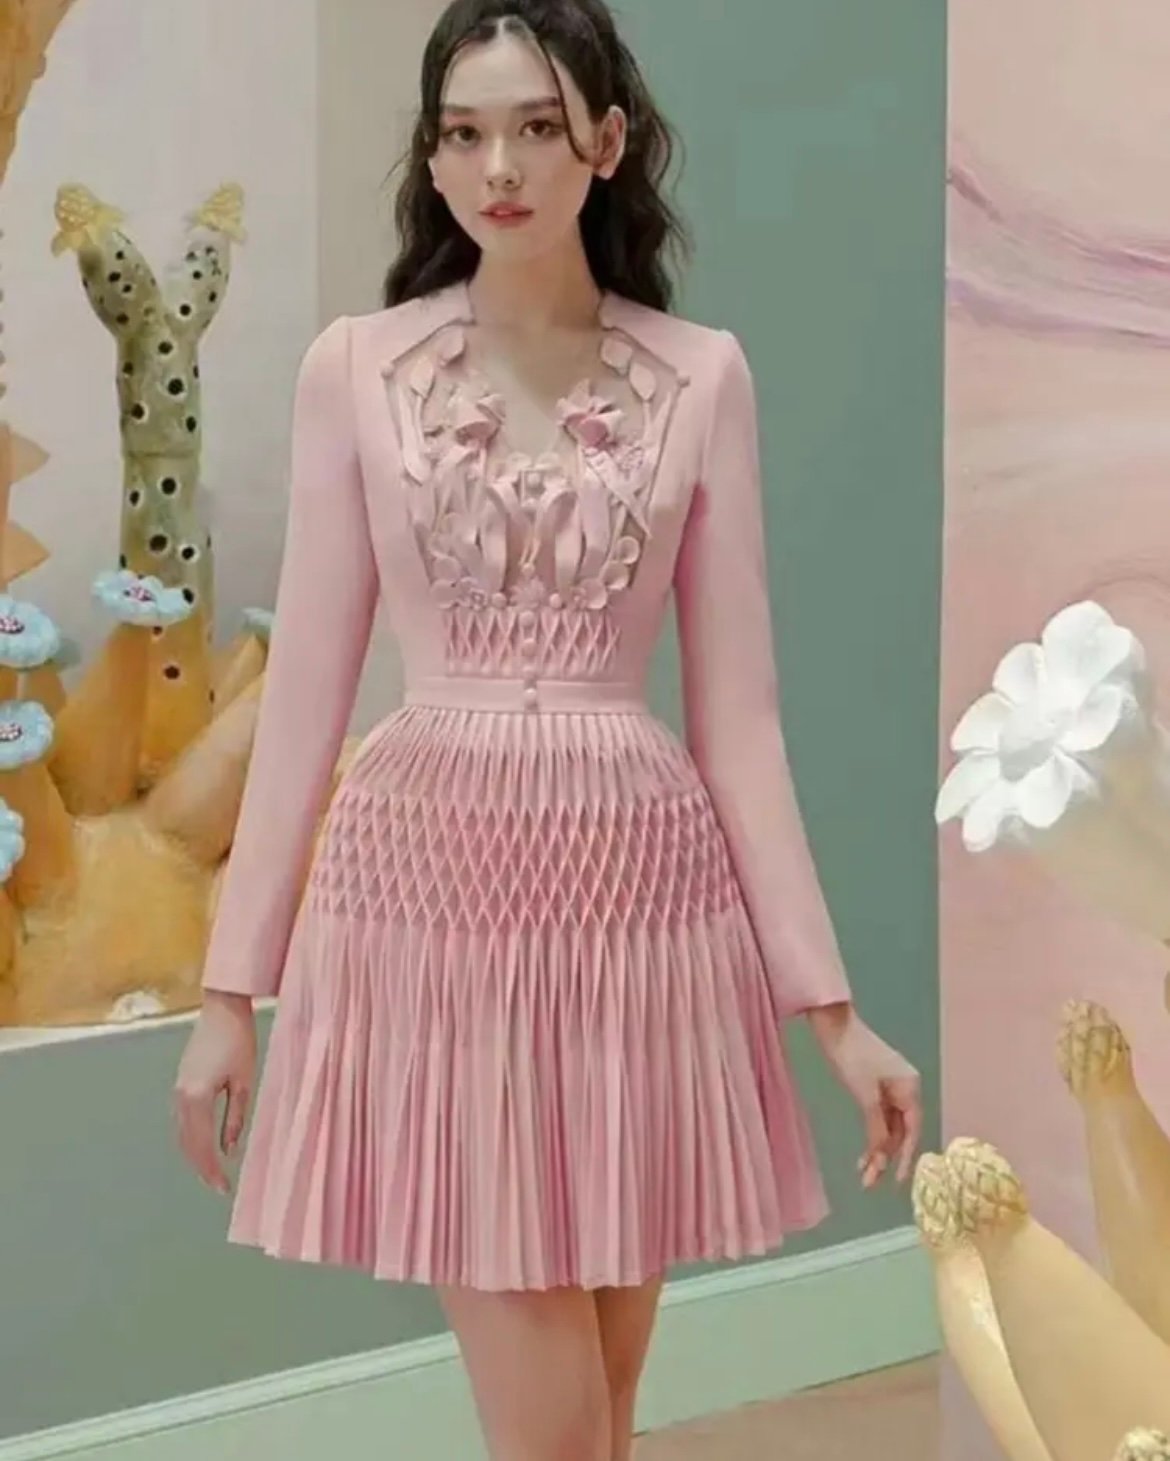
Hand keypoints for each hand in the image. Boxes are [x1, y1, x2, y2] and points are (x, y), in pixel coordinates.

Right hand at [173, 991, 256, 1195]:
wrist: (222, 1009)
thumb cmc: (239, 1041)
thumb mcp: (243, 1082)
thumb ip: (235, 1118)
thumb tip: (229, 1150)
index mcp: (196, 1098)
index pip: (202, 1145)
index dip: (211, 1170)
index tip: (223, 1189)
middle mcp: (180, 1097)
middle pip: (187, 1143)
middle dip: (201, 1167)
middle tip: (218, 1186)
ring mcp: (176, 1090)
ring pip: (181, 1133)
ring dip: (194, 1154)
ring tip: (212, 1171)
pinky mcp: (179, 1083)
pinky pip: (182, 1120)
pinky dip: (191, 1138)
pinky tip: (203, 1145)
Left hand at [806, 1003, 921, 1188]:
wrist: (833, 1026)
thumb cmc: (852, 1057)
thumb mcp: (865, 1095)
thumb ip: (877, 1126)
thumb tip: (883, 1154)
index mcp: (911, 1088)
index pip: (913, 1130)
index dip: (905, 1158)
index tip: (896, 1181)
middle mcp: (906, 1089)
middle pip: (900, 1132)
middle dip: (885, 1158)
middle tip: (869, 1183)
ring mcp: (890, 1089)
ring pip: (888, 1128)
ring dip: (876, 1150)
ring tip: (862, 1174)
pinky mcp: (875, 1088)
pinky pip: (878, 1119)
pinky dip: (871, 1136)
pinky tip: (863, 1155)